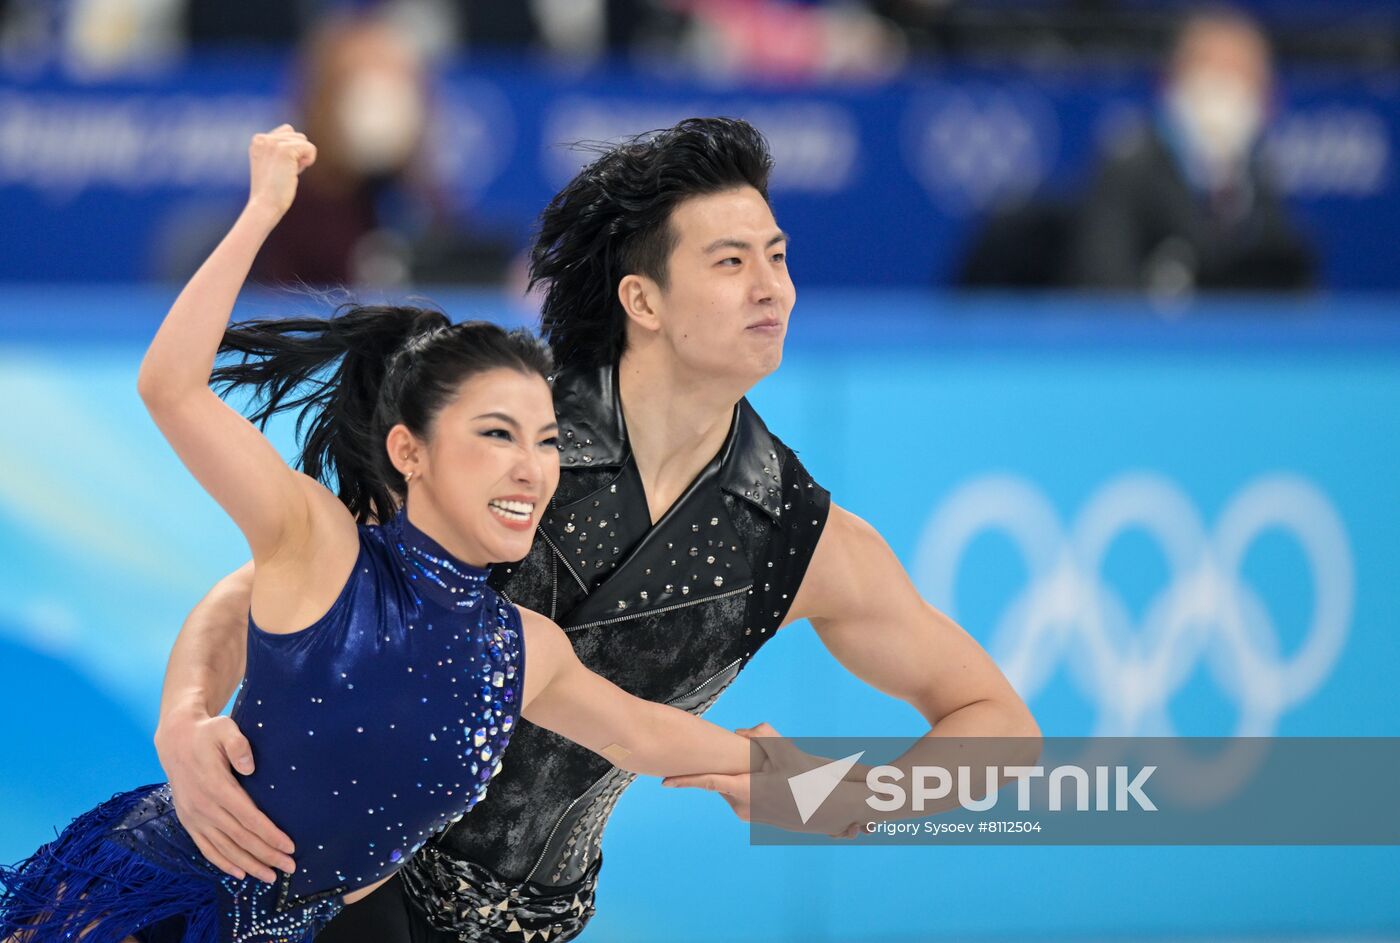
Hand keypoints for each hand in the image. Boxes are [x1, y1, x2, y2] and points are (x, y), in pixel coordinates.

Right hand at [155, 703, 295, 882]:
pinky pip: (206, 848)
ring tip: (270, 877)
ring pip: (224, 849)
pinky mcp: (188, 821)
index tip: (290, 846)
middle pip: (240, 838)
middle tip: (290, 868)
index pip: (249, 818)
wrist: (175, 739)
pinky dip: (223, 863)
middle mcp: (204, 807)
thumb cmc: (207, 733)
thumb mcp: (224, 728)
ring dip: (248, 864)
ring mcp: (194, 817)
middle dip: (267, 855)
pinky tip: (240, 873)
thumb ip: (238, 744)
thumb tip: (250, 766)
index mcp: (216, 787)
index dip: (270, 835)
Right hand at [245, 124, 315, 220]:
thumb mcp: (272, 164)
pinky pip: (310, 147)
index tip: (280, 168)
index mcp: (257, 141)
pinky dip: (309, 159)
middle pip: (297, 135)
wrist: (265, 204)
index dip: (291, 151)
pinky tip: (296, 172)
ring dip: (301, 158)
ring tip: (287, 173)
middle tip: (284, 172)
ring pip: (303, 140)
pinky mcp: (285, 150)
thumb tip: (302, 141)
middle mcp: (262, 138)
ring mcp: (273, 143)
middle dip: (297, 154)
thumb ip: (281, 149)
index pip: (287, 132)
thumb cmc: (271, 191)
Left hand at [662, 722, 860, 837]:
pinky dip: (748, 784)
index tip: (664, 782)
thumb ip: (761, 735)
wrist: (827, 807)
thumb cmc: (806, 778)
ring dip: (742, 775)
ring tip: (769, 771)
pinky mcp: (755, 817)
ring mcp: (748, 814)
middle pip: (722, 779)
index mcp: (745, 790)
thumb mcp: (787, 750)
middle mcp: (742, 805)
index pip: (708, 783)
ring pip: (733, 786)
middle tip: (752, 758)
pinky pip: (742, 795)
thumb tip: (740, 733)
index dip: (684, 781)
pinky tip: (769, 780)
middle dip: (727, 766)